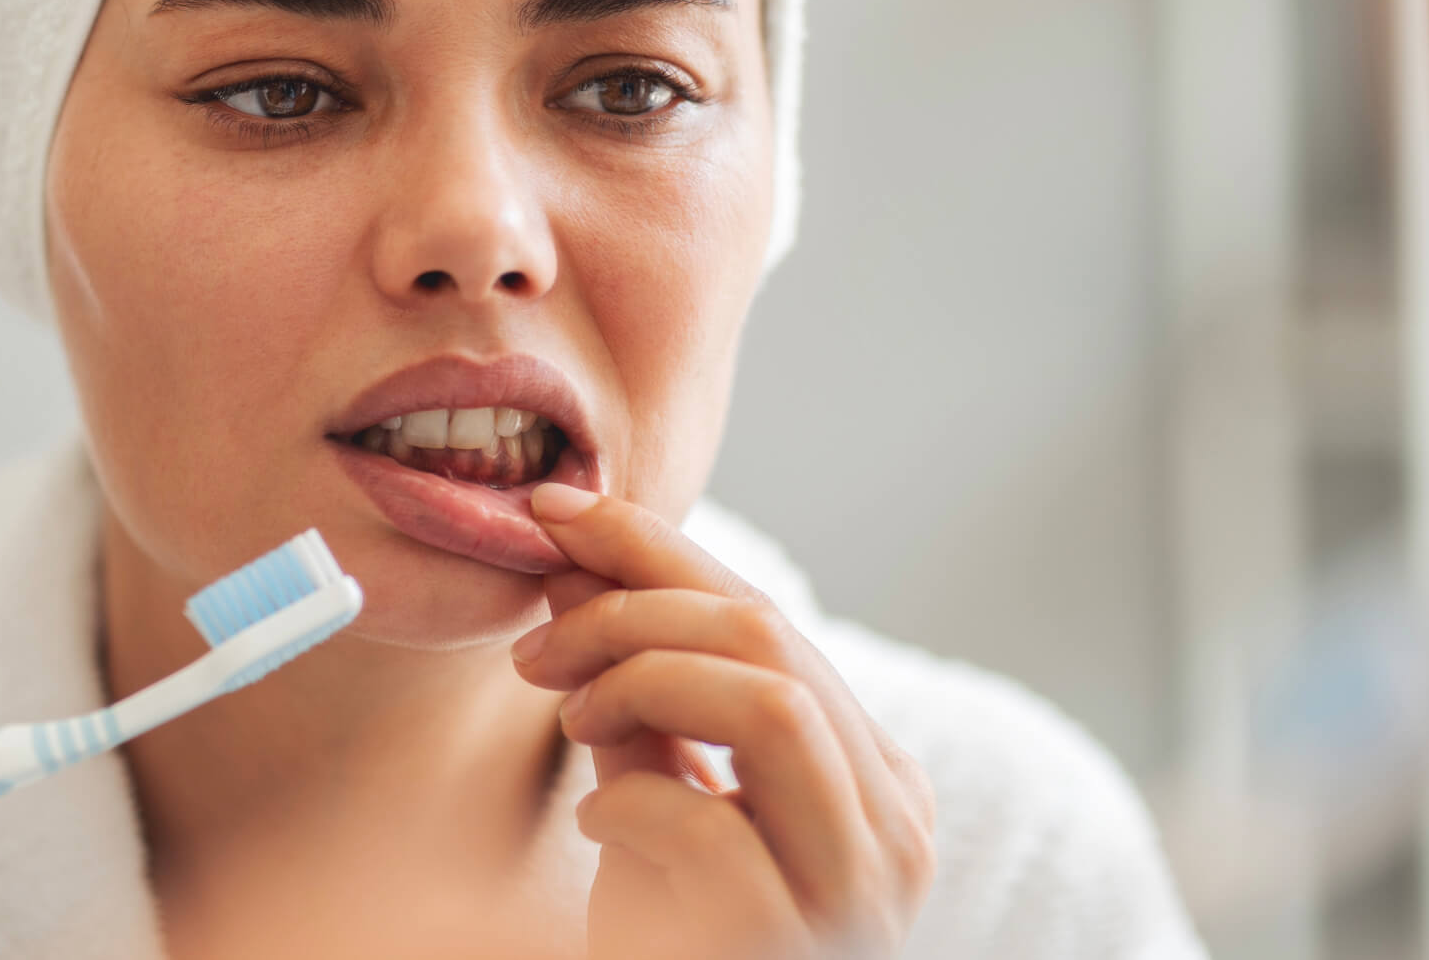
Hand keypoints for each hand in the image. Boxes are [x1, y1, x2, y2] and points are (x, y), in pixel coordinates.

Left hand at [513, 485, 935, 958]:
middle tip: (537, 641)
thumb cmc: (672, 933)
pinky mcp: (799, 946)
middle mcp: (891, 824)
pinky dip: (630, 805)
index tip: (554, 513)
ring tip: (573, 720)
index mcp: (871, 775)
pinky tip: (596, 829)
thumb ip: (633, 690)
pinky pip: (711, 830)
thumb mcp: (653, 793)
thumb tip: (576, 561)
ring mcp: (859, 891)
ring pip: (770, 702)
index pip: (769, 619)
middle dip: (634, 609)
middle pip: (770, 640)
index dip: (655, 549)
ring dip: (642, 680)